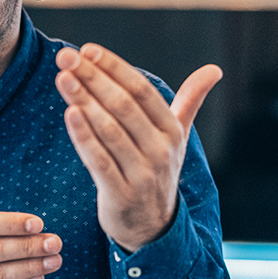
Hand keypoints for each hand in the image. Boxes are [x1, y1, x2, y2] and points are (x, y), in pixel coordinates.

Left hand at [55, 44, 221, 251]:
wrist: (154, 228)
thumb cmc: (158, 171)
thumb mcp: (177, 136)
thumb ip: (191, 101)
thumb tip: (214, 70)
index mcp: (172, 131)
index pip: (142, 91)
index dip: (115, 68)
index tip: (88, 50)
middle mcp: (161, 150)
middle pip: (124, 106)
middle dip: (93, 78)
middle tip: (65, 58)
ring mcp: (142, 174)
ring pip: (109, 131)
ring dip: (84, 101)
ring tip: (63, 78)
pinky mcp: (120, 195)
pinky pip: (99, 161)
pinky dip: (83, 137)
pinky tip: (68, 113)